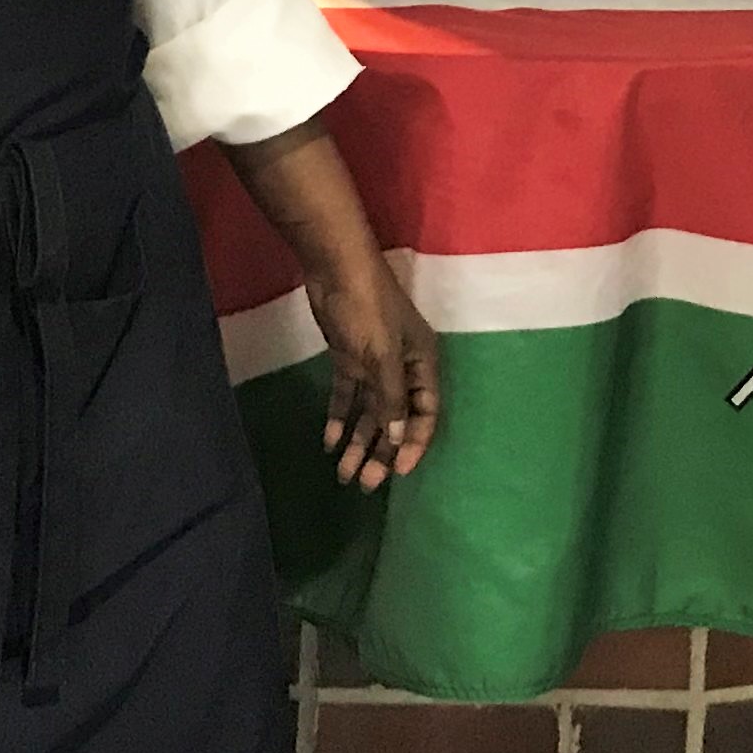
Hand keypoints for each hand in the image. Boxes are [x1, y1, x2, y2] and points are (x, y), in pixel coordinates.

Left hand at [311, 258, 439, 489]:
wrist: (336, 269)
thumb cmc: (369, 308)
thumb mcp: (383, 355)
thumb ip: (391, 398)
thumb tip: (397, 439)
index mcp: (422, 364)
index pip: (425, 413)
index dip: (413, 444)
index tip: (398, 472)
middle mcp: (402, 369)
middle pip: (395, 419)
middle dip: (382, 452)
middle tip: (364, 483)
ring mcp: (375, 365)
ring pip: (370, 412)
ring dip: (358, 442)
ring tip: (342, 473)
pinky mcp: (350, 359)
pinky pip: (348, 396)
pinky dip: (339, 418)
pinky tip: (328, 442)